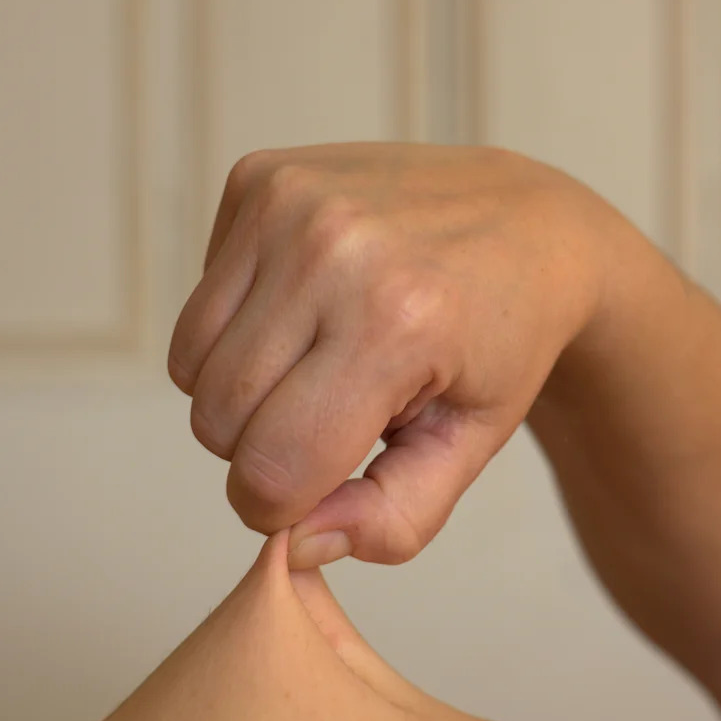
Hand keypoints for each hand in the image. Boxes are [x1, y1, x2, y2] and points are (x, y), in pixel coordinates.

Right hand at [167, 142, 609, 567]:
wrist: (530, 225)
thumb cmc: (501, 344)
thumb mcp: (470, 447)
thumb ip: (392, 521)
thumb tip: (296, 544)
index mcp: (396, 324)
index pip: (271, 469)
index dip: (285, 507)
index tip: (325, 486)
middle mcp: (332, 249)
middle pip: (216, 421)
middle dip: (265, 446)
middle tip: (335, 417)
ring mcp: (289, 201)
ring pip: (190, 366)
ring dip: (243, 391)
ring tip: (322, 365)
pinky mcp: (259, 176)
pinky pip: (199, 302)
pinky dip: (240, 328)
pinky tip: (311, 308)